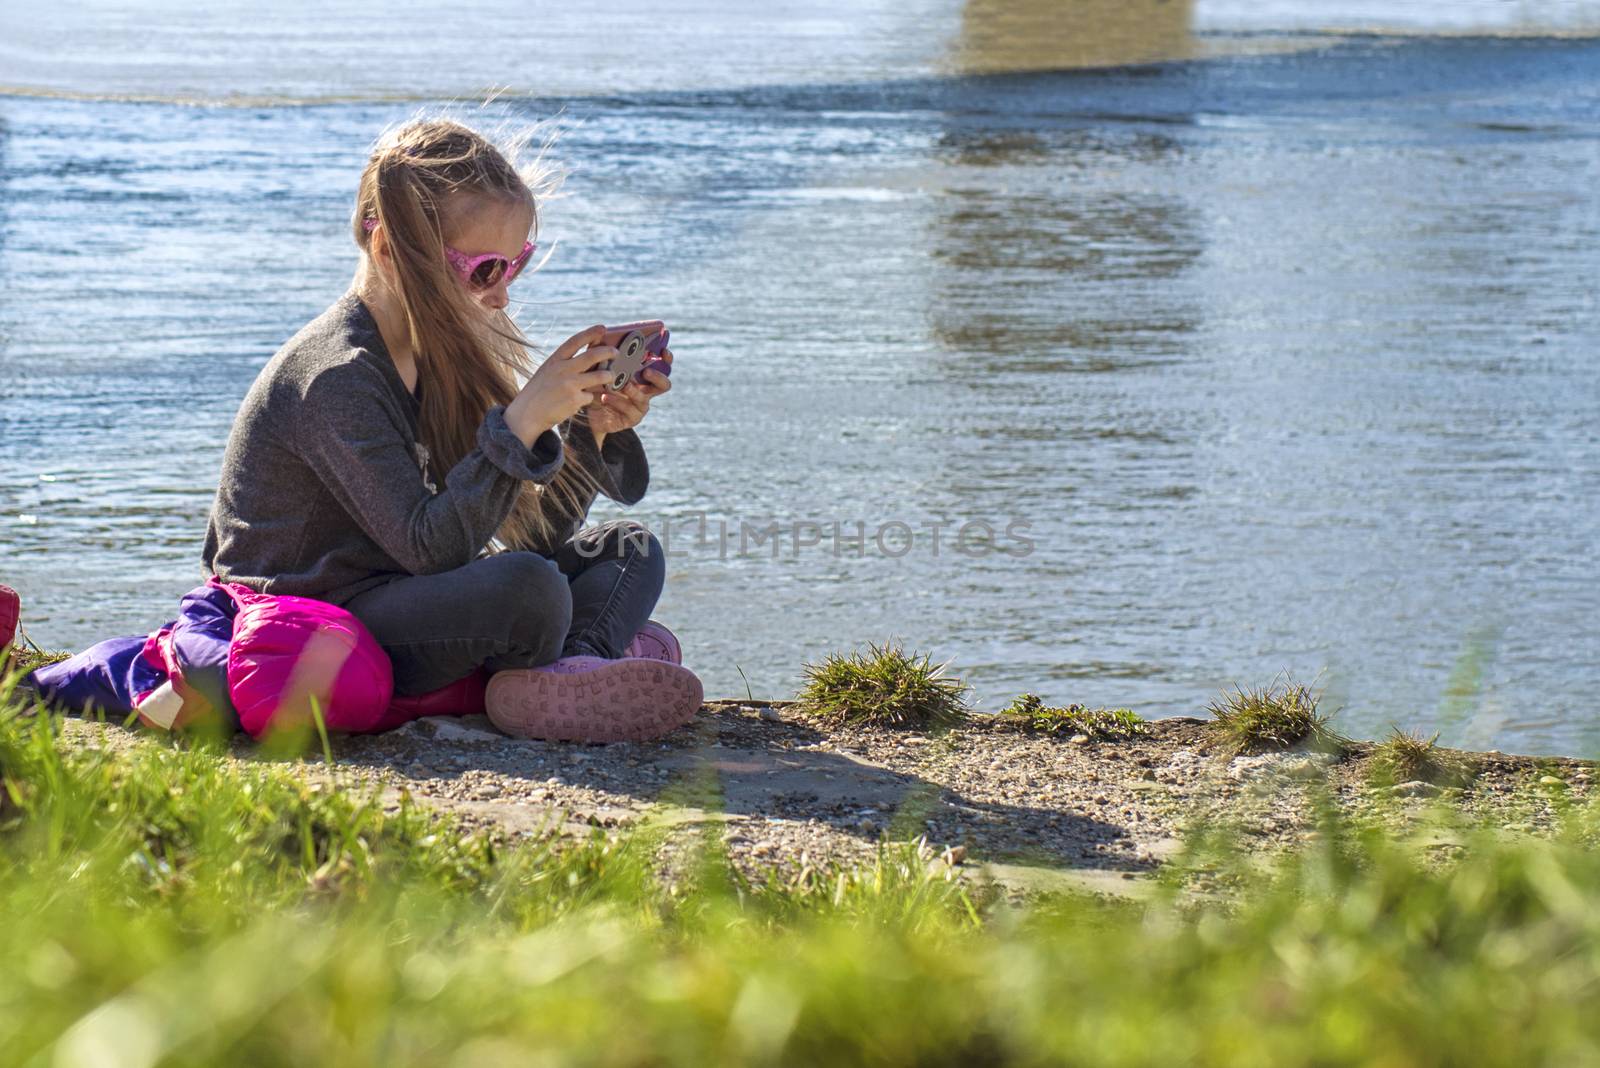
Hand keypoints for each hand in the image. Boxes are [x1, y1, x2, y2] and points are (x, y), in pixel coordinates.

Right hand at [503, 325, 616, 446]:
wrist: (527, 414)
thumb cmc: (539, 392)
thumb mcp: (548, 372)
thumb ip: (564, 364)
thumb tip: (587, 356)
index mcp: (555, 360)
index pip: (575, 341)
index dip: (591, 333)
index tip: (603, 328)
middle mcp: (563, 369)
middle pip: (592, 356)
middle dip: (608, 352)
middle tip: (616, 352)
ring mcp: (570, 385)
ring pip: (599, 376)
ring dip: (608, 376)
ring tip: (611, 376)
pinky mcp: (575, 400)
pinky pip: (590, 396)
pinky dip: (589, 398)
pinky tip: (580, 401)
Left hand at [586, 348, 672, 438]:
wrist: (586, 410)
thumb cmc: (595, 385)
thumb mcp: (597, 367)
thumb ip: (601, 351)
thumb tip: (600, 331)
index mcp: (642, 376)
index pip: (662, 366)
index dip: (666, 359)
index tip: (663, 351)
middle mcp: (645, 391)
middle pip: (664, 385)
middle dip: (658, 377)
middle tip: (646, 371)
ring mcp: (640, 406)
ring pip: (643, 398)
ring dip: (633, 390)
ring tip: (623, 384)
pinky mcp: (631, 419)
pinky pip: (627, 410)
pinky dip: (616, 402)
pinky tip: (604, 397)